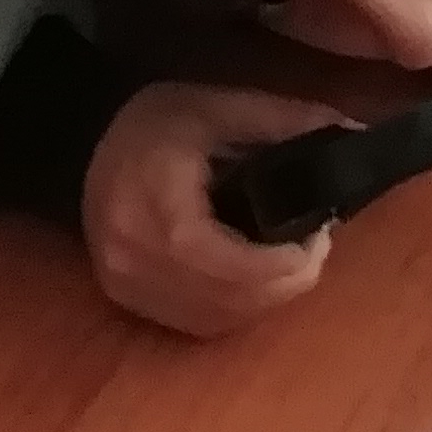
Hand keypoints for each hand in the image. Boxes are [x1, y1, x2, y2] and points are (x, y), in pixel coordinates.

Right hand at [82, 83, 345, 337]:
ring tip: (294, 260)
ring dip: (267, 298)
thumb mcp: (217, 107)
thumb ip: (284, 120)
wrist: (78, 146)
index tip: (318, 237)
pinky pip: (199, 324)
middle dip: (285, 282)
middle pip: (225, 299)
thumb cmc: (151, 123)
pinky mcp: (130, 303)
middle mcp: (134, 260)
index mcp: (153, 207)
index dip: (276, 264)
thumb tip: (352, 131)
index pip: (221, 262)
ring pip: (217, 319)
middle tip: (316, 246)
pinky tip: (258, 279)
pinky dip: (239, 308)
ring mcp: (128, 289)